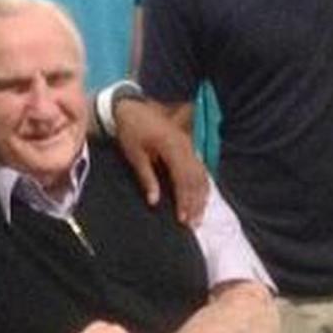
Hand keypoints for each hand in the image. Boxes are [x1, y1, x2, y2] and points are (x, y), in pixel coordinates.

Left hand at [113, 101, 207, 224]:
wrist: (131, 108)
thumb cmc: (130, 131)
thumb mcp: (134, 155)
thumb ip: (146, 178)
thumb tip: (154, 201)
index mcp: (172, 147)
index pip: (183, 179)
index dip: (185, 200)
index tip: (183, 219)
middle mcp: (185, 146)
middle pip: (196, 179)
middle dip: (196, 203)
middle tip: (193, 224)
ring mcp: (188, 145)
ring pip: (202, 174)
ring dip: (201, 196)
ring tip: (198, 216)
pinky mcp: (187, 145)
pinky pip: (200, 167)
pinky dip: (201, 184)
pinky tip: (200, 197)